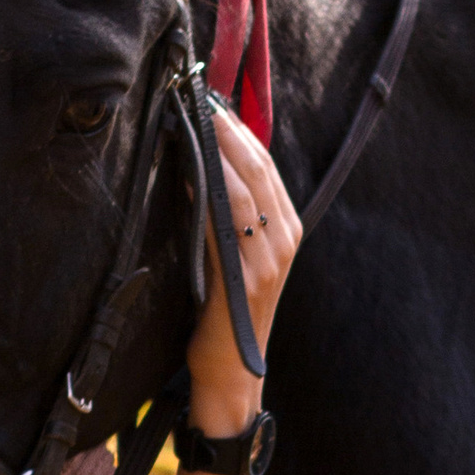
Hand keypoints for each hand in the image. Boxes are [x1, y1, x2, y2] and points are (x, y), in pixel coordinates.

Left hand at [186, 106, 300, 430]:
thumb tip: (200, 169)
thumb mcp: (234, 257)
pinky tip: (187, 173)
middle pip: (257, 167)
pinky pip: (226, 224)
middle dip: (225, 129)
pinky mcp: (247, 280)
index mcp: (287, 229)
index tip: (208, 99)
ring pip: (244, 189)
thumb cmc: (225, 316)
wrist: (231, 375)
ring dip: (215, 152)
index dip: (238, 128)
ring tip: (191, 122)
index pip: (265, 163)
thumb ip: (228, 217)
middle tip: (195, 99)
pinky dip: (207, 194)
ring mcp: (270, 260)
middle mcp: (285, 239)